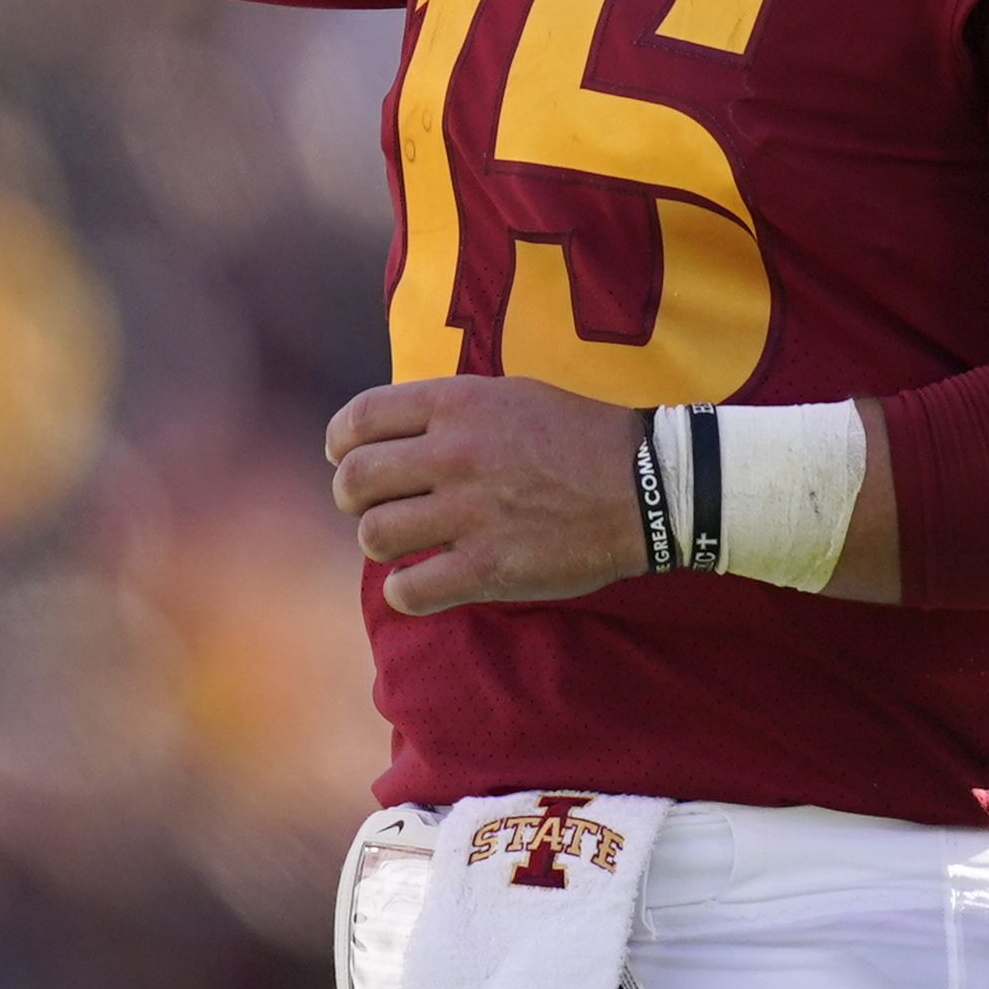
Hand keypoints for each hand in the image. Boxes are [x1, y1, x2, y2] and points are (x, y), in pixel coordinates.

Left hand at [325, 377, 646, 613]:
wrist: (648, 485)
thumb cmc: (576, 437)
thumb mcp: (506, 396)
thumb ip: (445, 412)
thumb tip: (385, 435)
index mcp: (457, 404)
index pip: (359, 419)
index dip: (341, 444)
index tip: (345, 458)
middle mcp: (455, 454)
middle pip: (354, 481)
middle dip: (352, 499)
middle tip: (372, 507)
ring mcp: (471, 513)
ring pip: (374, 536)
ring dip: (381, 545)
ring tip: (405, 545)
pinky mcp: (489, 568)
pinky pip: (410, 590)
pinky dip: (405, 592)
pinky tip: (422, 583)